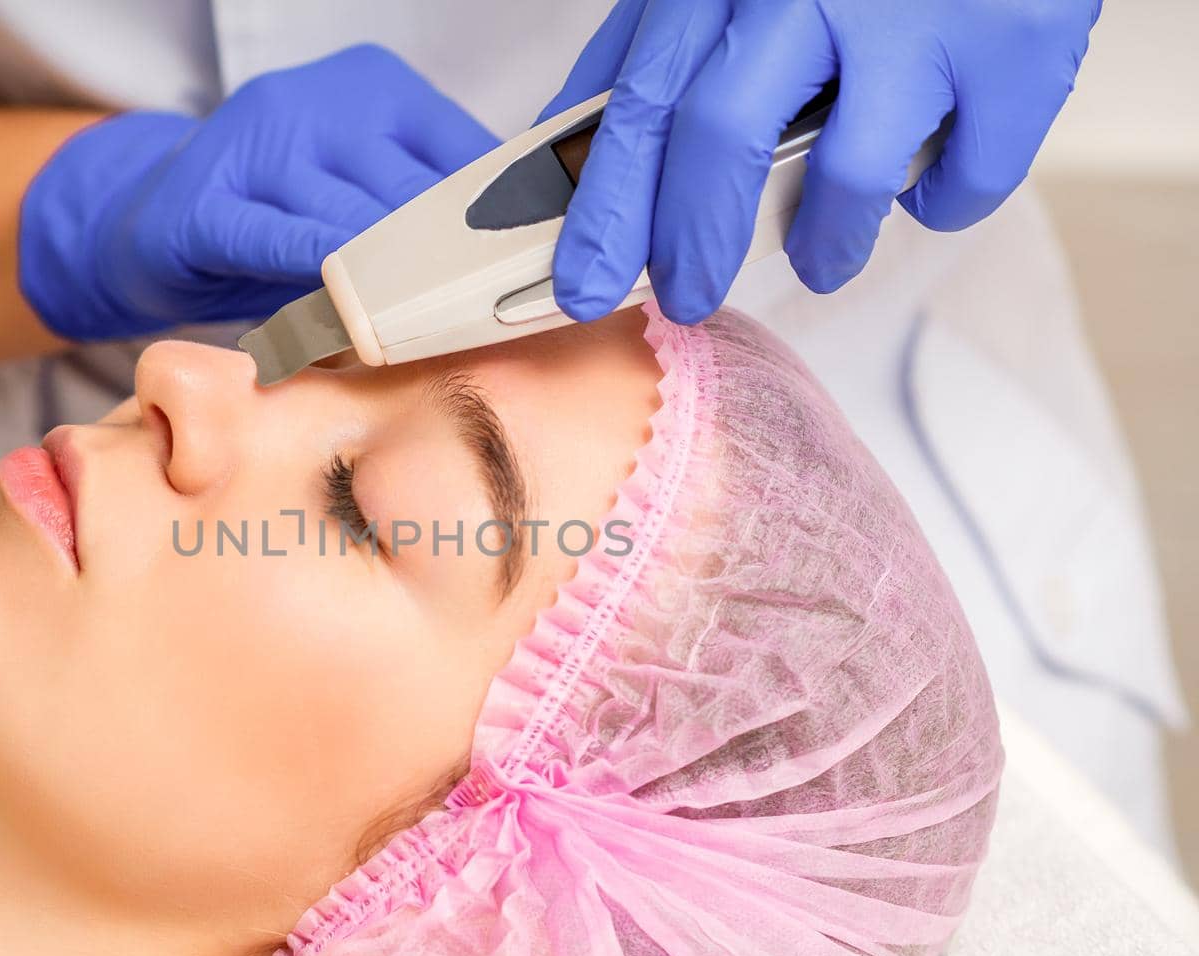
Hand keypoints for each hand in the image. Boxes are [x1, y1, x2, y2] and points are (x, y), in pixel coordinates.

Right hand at [20, 44, 497, 341]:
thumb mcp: (362, 193)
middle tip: (494, 317)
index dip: (498, 218)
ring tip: (433, 332)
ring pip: (350, 223)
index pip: (460, 151)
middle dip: (452, 263)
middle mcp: (316, 101)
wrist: (148, 219)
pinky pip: (276, 244)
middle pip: (411, 192)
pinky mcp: (203, 204)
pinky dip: (318, 283)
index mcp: (374, 88)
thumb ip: (429, 207)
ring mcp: (255, 144)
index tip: (534, 271)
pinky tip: (349, 317)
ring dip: (393, 288)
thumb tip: (528, 251)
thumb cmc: (276, 215)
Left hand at [543, 0, 1099, 323]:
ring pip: (848, 176)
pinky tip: (925, 179)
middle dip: (694, 244)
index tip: (582, 287)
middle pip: (722, 137)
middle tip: (688, 296)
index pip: (642, 102)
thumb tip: (569, 152)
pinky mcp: (1016, 45)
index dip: (605, 209)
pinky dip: (939, 203)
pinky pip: (963, 179)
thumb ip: (655, 49)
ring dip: (825, 245)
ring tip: (822, 255)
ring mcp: (916, 13)